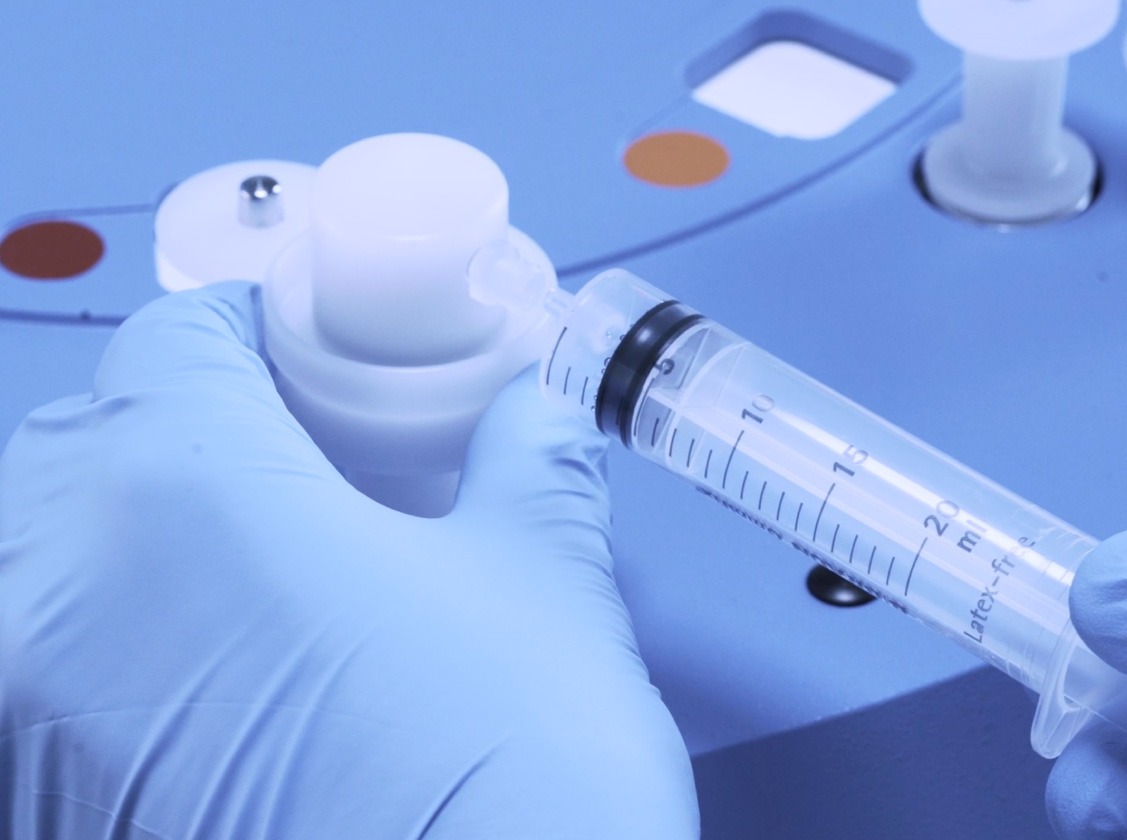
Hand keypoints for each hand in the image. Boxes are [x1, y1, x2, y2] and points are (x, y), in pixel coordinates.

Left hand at [0, 282, 697, 838]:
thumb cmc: (509, 785)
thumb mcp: (547, 583)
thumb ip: (528, 460)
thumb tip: (532, 410)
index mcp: (186, 492)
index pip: (180, 339)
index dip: (260, 331)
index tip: (306, 354)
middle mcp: (65, 593)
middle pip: (94, 440)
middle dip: (194, 429)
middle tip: (302, 466)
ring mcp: (37, 714)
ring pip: (49, 561)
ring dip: (140, 540)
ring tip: (261, 574)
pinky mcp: (51, 808)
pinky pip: (53, 681)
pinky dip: (117, 647)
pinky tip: (224, 679)